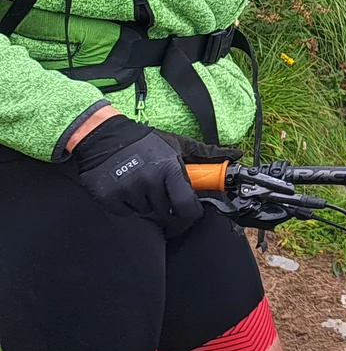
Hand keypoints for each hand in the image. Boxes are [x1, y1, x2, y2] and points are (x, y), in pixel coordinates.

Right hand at [63, 115, 204, 235]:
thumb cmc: (146, 142)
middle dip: (167, 204)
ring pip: (147, 213)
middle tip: (161, 189)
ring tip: (142, 185)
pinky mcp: (109, 198)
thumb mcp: (178, 144)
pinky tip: (126, 189)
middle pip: (167, 212)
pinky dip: (128, 205)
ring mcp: (128, 190)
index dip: (191, 212)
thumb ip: (207, 153)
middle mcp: (149, 181)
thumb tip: (236, 156)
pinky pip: (127, 213)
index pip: (186, 205)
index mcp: (169, 168)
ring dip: (147, 204)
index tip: (191, 211)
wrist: (104, 138)